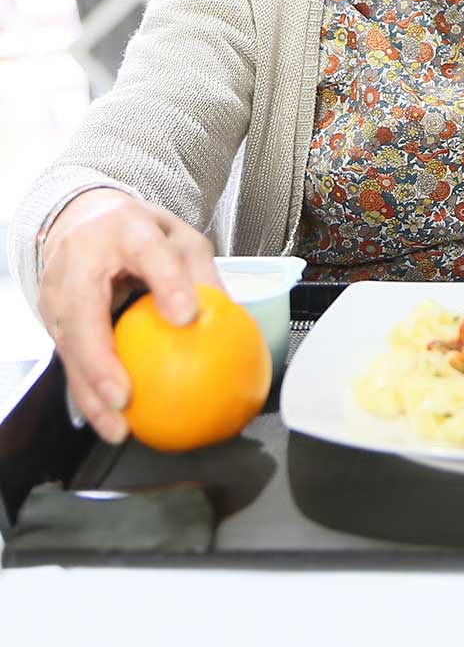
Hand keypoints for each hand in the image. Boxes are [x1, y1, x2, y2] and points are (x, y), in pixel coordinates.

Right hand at [38, 189, 222, 443]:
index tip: (186, 316)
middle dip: (99, 361)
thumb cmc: (135, 232)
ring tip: (117, 428)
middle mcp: (80, 259)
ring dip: (89, 392)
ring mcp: (57, 290)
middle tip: (124, 398)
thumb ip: (199, 274)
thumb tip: (231, 319)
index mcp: (123, 228)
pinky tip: (111, 422)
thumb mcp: (177, 237)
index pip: (147, 251)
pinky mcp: (50, 317)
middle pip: (84, 312)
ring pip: (68, 346)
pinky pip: (69, 359)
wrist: (80, 219)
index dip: (166, 283)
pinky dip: (88, 393)